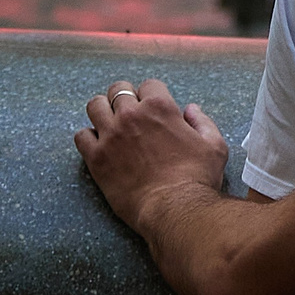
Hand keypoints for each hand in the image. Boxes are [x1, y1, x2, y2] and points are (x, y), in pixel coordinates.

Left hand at [75, 77, 229, 236]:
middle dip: (124, 97)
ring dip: (102, 111)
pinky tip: (98, 145)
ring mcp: (111, 135)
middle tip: (128, 112)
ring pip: (95, 106)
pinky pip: (81, 136)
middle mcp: (131, 115)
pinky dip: (88, 137)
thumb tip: (191, 110)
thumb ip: (202, 122)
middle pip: (118, 90)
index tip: (152, 106)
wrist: (174, 209)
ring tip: (109, 123)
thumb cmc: (196, 178)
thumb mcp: (214, 146)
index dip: (152, 95)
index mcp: (160, 107)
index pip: (149, 85)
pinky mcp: (97, 158)